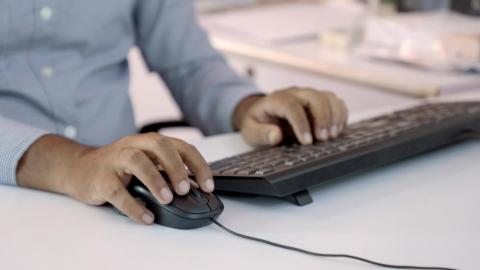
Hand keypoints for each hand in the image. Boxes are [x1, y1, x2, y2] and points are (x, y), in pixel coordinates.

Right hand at [17, 133, 212, 224]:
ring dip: (156, 180)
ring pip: (137, 161)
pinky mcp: (100, 178)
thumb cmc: (118, 168)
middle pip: (160, 146)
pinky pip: (117, 191)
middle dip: (177, 167)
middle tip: (186, 189)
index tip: (208, 185)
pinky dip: (133, 206)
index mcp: (150, 142)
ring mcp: (115, 160)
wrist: (78, 168)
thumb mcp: (146, 163)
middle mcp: (134, 145)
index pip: (181, 146)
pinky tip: (146, 217)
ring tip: (168, 199)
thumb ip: (166, 172)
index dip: (198, 165)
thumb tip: (194, 190)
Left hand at [233, 87, 347, 145]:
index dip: (301, 123)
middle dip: (323, 118)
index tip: (307, 142)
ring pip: (329, 97)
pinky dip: (341, 115)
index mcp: (276, 99)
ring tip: (333, 136)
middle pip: (315, 97)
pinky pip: (336, 102)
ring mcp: (309, 95)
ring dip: (335, 116)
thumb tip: (275, 135)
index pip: (291, 106)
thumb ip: (261, 134)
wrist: (262, 114)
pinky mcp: (319, 101)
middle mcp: (295, 93)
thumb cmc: (257, 123)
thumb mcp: (250, 131)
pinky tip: (338, 130)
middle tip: (323, 139)